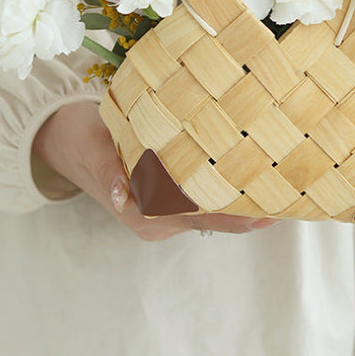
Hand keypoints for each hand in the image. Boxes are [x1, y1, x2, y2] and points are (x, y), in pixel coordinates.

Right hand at [32, 101, 277, 240]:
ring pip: (210, 208)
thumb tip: (121, 194)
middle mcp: (157, 216)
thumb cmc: (82, 140)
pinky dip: (227, 187)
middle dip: (248, 209)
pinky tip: (253, 174)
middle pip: (210, 218)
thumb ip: (108, 171)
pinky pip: (202, 195)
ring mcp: (163, 207)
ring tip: (281, 185)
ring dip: (241, 198)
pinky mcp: (167, 190)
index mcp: (140, 211)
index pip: (195, 217)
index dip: (232, 216)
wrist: (65, 137)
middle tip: (290, 196)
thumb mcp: (93, 150)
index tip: (267, 212)